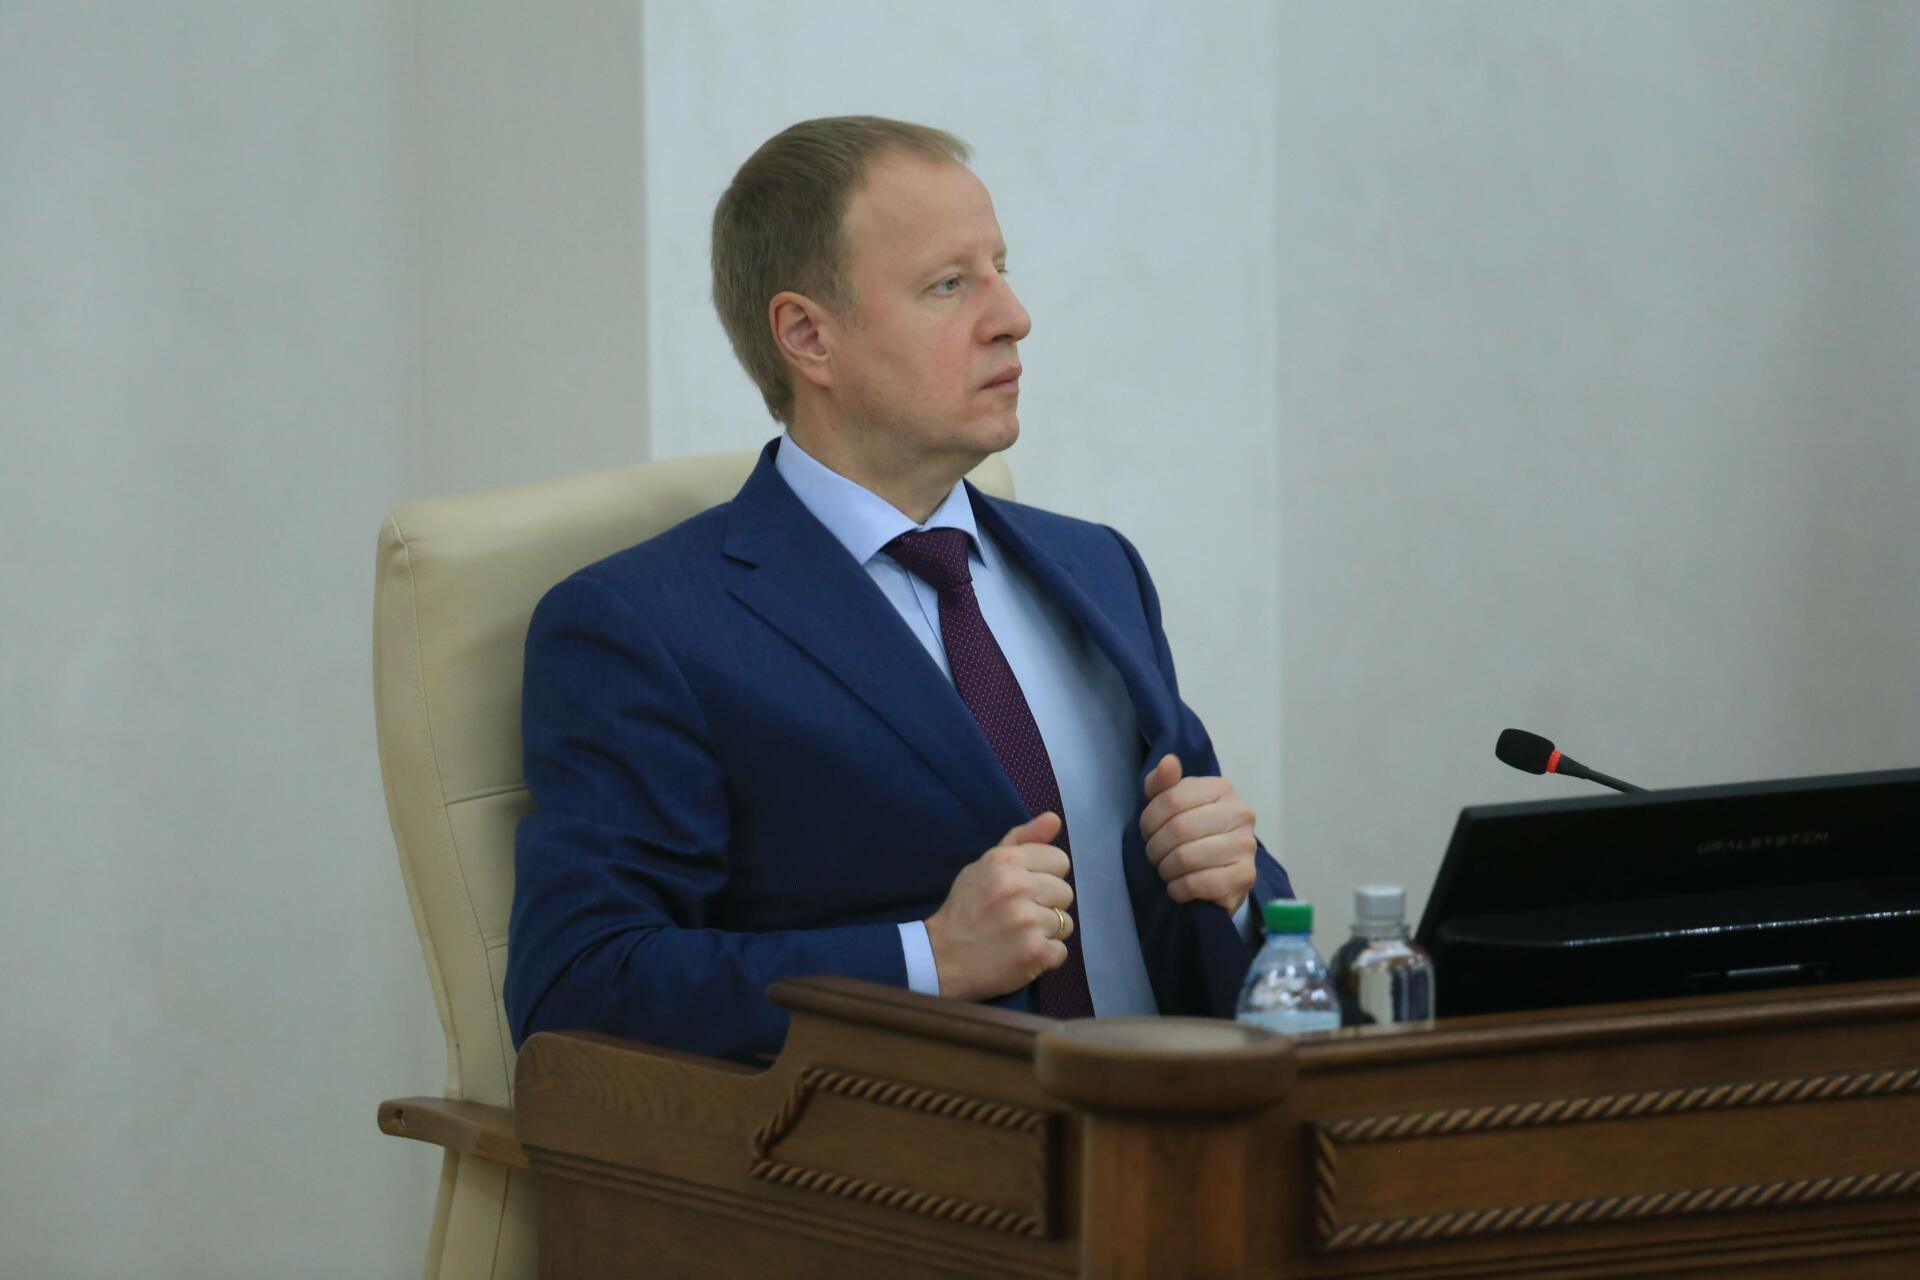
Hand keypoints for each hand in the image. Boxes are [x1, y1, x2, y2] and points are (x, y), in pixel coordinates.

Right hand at [924, 813, 1073, 1001]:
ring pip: (1065, 923)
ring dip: (1046, 932)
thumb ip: (1022, 840)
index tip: (1026, 889)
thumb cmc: (966, 908)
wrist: (941, 958)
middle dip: (1047, 905)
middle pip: (1065, 893)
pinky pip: (1061, 951)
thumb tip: (1055, 819)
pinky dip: (1044, 956)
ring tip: (1019, 935)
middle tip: (1019, 915)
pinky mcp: (1034, 953)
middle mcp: (1017, 887)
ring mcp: (1028, 922)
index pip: (1059, 861)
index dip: (1045, 876)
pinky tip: (1021, 953)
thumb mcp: (986, 865)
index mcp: (1005, 861)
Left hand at [1140, 754, 1257, 913]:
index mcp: (1222, 788)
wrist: (1222, 872)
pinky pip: (1197, 883)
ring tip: (1167, 870)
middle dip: (1156, 847)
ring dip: (1166, 869)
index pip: (1171, 799)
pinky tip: (1179, 886)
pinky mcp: (1245, 876)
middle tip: (1155, 855)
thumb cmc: (1192, 833)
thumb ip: (1163, 783)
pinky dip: (1178, 888)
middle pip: (1179, 829)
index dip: (1149, 820)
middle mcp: (1240, 813)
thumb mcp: (1172, 804)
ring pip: (1186, 858)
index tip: (1147, 832)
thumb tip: (1169, 762)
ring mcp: (1246, 846)